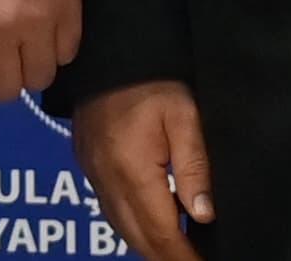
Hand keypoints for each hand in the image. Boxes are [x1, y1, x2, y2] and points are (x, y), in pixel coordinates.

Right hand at [71, 80, 213, 260]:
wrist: (110, 51)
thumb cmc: (153, 79)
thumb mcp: (184, 116)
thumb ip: (194, 166)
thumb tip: (203, 215)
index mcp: (131, 168)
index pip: (161, 230)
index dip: (183, 256)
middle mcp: (106, 178)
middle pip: (137, 237)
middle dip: (167, 257)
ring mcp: (92, 172)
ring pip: (120, 227)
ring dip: (149, 245)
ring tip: (178, 252)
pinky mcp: (87, 163)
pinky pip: (110, 209)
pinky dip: (132, 226)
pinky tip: (152, 225)